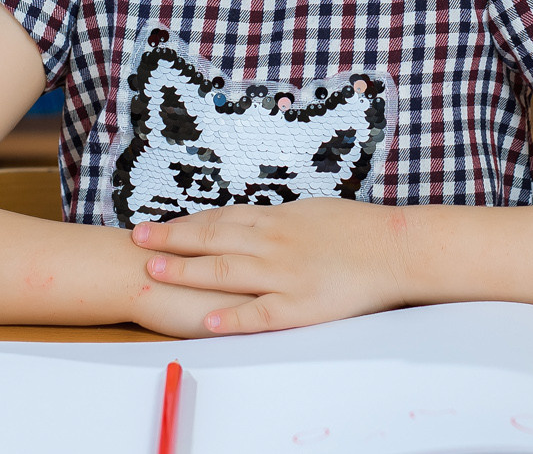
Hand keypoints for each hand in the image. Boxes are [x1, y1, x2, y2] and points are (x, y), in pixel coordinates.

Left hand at [131, 197, 411, 334]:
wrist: (396, 247)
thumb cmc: (359, 229)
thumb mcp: (313, 213)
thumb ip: (281, 220)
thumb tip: (256, 220)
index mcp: (278, 220)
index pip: (222, 219)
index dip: (187, 222)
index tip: (158, 225)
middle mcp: (274, 243)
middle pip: (213, 238)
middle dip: (172, 239)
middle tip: (137, 239)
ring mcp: (284, 274)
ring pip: (226, 271)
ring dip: (187, 271)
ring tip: (153, 271)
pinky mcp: (300, 305)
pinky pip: (259, 313)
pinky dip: (230, 317)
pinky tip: (205, 320)